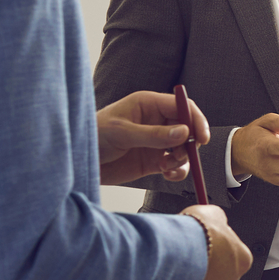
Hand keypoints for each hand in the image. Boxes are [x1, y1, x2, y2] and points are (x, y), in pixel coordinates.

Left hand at [96, 91, 210, 185]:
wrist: (76, 162)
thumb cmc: (93, 137)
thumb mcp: (122, 133)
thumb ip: (154, 134)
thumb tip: (185, 133)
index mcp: (149, 104)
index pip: (182, 106)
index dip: (195, 120)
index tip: (201, 137)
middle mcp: (156, 121)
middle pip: (187, 128)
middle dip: (190, 142)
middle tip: (183, 155)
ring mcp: (156, 141)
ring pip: (184, 148)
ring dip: (183, 158)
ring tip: (168, 166)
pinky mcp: (153, 160)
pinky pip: (175, 164)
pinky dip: (177, 171)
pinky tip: (168, 174)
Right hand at [182, 205, 252, 279]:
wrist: (179, 247)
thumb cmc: (201, 232)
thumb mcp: (215, 214)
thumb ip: (219, 221)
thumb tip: (217, 219)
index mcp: (244, 259)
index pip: (235, 252)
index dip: (221, 243)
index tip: (211, 238)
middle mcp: (232, 279)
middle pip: (221, 269)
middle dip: (210, 259)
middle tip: (197, 247)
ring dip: (196, 270)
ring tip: (183, 255)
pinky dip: (183, 278)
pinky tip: (177, 266)